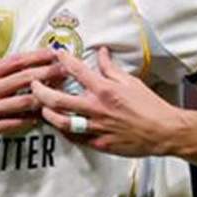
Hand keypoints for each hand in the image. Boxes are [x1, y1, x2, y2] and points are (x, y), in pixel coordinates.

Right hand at [0, 49, 64, 155]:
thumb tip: (18, 66)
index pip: (15, 61)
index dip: (37, 56)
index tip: (55, 52)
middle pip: (23, 79)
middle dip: (47, 73)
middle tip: (67, 70)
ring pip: (21, 102)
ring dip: (43, 98)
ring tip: (60, 95)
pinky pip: (12, 124)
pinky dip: (28, 121)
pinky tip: (41, 118)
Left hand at [31, 47, 187, 156]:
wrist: (163, 131)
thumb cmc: (149, 105)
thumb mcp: (130, 81)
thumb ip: (111, 68)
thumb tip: (102, 52)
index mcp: (104, 90)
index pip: (77, 71)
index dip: (63, 61)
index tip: (55, 54)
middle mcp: (96, 109)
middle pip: (57, 100)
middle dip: (40, 91)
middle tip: (33, 84)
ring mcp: (95, 128)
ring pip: (61, 122)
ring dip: (47, 114)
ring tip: (41, 107)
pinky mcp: (99, 143)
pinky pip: (75, 138)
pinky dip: (64, 131)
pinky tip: (59, 126)